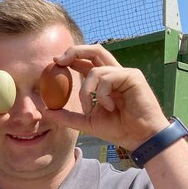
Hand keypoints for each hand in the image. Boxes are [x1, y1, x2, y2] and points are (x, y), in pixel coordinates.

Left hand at [47, 44, 168, 150]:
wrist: (141, 138)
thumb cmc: (119, 129)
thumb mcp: (87, 123)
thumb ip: (68, 116)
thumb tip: (46, 111)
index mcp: (104, 82)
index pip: (86, 62)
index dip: (70, 58)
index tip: (54, 63)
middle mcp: (114, 73)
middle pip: (94, 50)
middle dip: (74, 51)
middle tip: (58, 60)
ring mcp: (124, 73)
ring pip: (95, 69)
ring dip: (85, 90)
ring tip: (89, 109)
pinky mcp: (132, 76)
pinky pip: (107, 78)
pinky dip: (101, 94)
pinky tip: (109, 107)